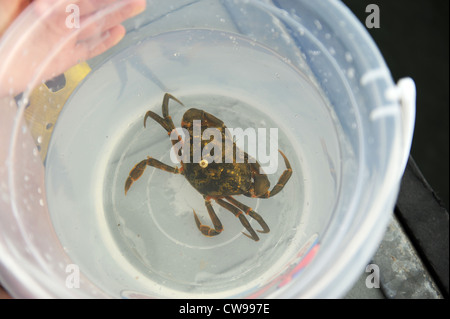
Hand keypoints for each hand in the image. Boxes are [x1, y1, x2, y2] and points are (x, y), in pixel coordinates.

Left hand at [0, 0, 145, 95]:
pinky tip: (119, 32)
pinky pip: (88, 49)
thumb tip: (56, 2)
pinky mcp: (65, 59)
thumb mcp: (7, 5)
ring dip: (115, 16)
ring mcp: (62, 39)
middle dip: (113, 1)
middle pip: (90, 6)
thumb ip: (30, 0)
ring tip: (136, 6)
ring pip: (94, 24)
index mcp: (45, 4)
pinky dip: (104, 42)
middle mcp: (56, 18)